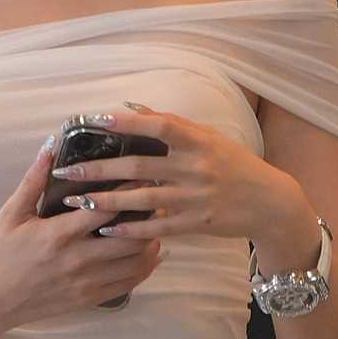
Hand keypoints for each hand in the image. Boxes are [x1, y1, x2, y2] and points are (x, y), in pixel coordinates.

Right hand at [0, 147, 163, 334]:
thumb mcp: (11, 213)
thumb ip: (34, 180)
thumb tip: (50, 145)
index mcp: (59, 234)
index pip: (106, 209)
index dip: (129, 192)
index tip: (142, 176)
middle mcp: (78, 260)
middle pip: (130, 237)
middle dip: (148, 218)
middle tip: (158, 200)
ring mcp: (85, 283)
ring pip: (135, 263)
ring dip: (150, 243)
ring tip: (156, 225)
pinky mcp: (88, 299)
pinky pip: (127, 285)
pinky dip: (144, 268)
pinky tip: (150, 255)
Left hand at [52, 104, 315, 264]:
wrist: (268, 202)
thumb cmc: (235, 164)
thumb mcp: (209, 138)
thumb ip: (172, 125)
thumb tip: (132, 108)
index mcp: (198, 141)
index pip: (157, 125)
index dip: (126, 122)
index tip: (95, 120)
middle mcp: (195, 167)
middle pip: (139, 166)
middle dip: (100, 170)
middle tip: (69, 172)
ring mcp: (195, 198)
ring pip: (142, 200)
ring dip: (107, 202)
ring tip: (77, 202)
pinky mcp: (196, 224)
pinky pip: (157, 228)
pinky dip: (131, 230)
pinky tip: (106, 230)